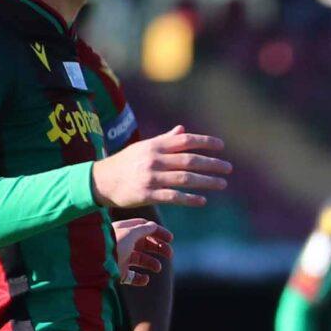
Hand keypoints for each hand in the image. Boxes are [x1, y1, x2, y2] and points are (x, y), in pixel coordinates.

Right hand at [91, 125, 230, 209]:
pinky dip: (190, 199)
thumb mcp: (144, 147)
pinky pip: (173, 197)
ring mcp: (151, 177)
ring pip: (185, 178)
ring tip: (222, 184)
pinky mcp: (148, 194)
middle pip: (189, 160)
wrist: (101, 181)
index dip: (204, 142)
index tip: (221, 146)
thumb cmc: (126, 163)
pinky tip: (203, 201)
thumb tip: (183, 130)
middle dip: (211, 163)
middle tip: (228, 168)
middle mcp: (154, 160)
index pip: (184, 140)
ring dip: (206, 181)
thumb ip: (165, 140)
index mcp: (154, 146)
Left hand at [110, 215, 170, 286]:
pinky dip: (141, 279)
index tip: (170, 239)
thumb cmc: (112, 244)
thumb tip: (154, 226)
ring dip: (152, 263)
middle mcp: (124, 243)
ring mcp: (121, 258)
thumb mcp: (130, 233)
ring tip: (158, 268)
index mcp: (125, 231)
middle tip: (170, 254)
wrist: (95, 262)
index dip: (158, 232)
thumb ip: (143, 229)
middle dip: (158, 248)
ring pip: (141, 259)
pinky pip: (133, 277)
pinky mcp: (119, 273)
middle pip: (145, 244)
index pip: (144, 228)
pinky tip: (145, 279)